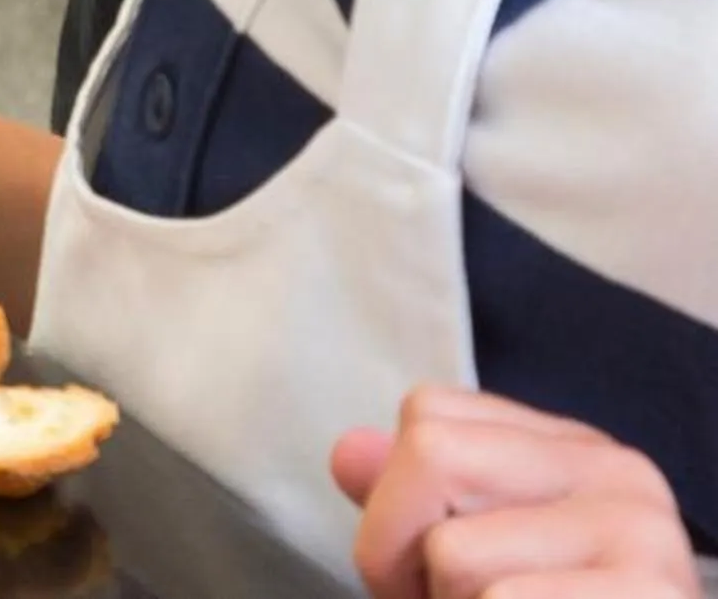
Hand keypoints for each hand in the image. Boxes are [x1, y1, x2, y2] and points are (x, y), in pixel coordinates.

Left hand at [334, 390, 698, 598]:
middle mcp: (616, 473)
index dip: (393, 505)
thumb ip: (412, 501)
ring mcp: (640, 532)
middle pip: (431, 456)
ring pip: (453, 552)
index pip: (425, 416)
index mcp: (572, 449)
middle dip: (406, 555)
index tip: (430, 569)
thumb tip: (347, 452)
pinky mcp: (650, 593)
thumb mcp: (480, 555)